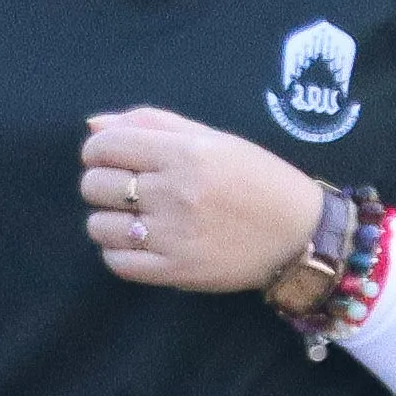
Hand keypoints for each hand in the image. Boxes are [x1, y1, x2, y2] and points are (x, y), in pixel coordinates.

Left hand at [79, 108, 321, 294]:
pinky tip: (141, 243)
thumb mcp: (215, 139)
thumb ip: (153, 124)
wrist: (302, 235)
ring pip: (98, 226)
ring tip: (136, 218)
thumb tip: (94, 126)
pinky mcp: (176, 271)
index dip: (99, 151)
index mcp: (185, 154)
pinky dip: (120, 252)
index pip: (103, 146)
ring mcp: (173, 235)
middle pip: (94, 186)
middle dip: (104, 184)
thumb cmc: (259, 180)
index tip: (114, 159)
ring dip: (109, 220)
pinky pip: (116, 262)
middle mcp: (175, 193)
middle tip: (130, 189)